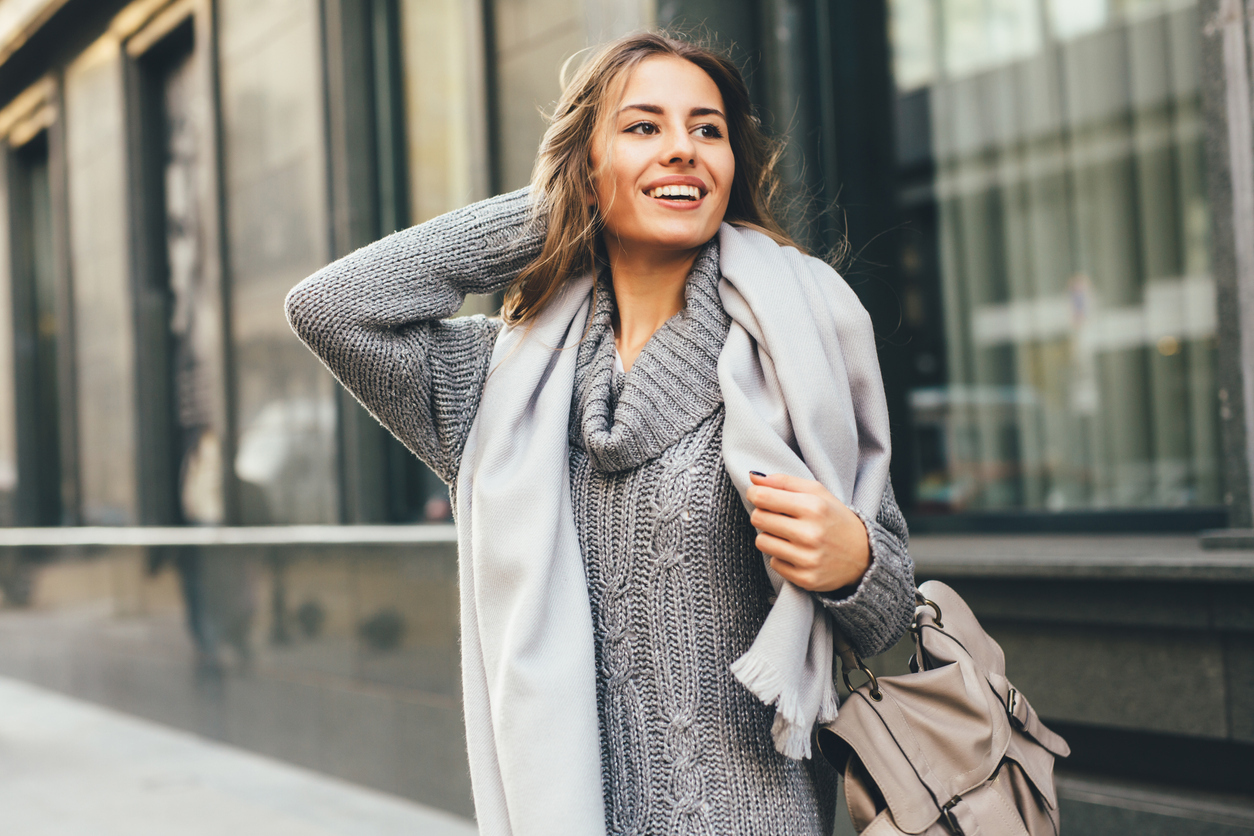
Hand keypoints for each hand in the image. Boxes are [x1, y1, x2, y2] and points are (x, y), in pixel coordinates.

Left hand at [746, 472, 870, 592]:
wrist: (864, 556)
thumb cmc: (836, 518)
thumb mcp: (817, 492)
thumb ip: (784, 482)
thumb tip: (753, 477)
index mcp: (814, 507)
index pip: (763, 497)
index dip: (756, 494)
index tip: (760, 496)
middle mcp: (811, 533)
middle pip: (758, 519)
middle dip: (763, 515)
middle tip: (777, 516)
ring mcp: (808, 559)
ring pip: (762, 542)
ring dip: (770, 536)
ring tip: (788, 535)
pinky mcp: (806, 579)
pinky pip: (774, 563)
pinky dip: (781, 557)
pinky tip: (797, 552)